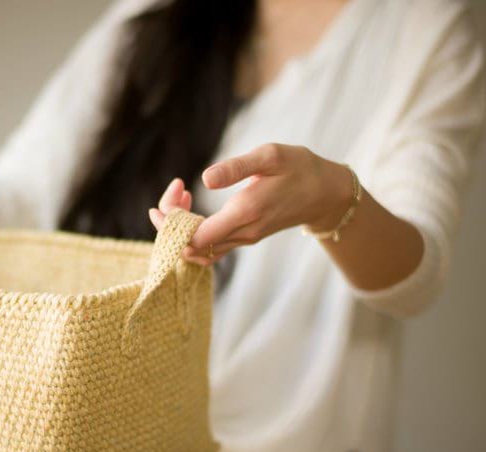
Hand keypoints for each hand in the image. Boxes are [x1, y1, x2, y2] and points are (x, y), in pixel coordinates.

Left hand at [149, 143, 351, 264]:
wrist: (326, 194)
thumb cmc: (299, 168)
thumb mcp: (271, 156)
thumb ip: (236, 167)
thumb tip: (204, 179)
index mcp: (245, 213)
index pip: (194, 236)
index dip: (174, 220)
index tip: (176, 188)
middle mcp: (242, 233)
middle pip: (190, 246)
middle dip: (171, 222)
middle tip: (175, 189)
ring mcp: (243, 239)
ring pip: (198, 249)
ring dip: (180, 228)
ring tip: (180, 195)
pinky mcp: (243, 238)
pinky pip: (209, 247)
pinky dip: (192, 232)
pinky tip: (192, 207)